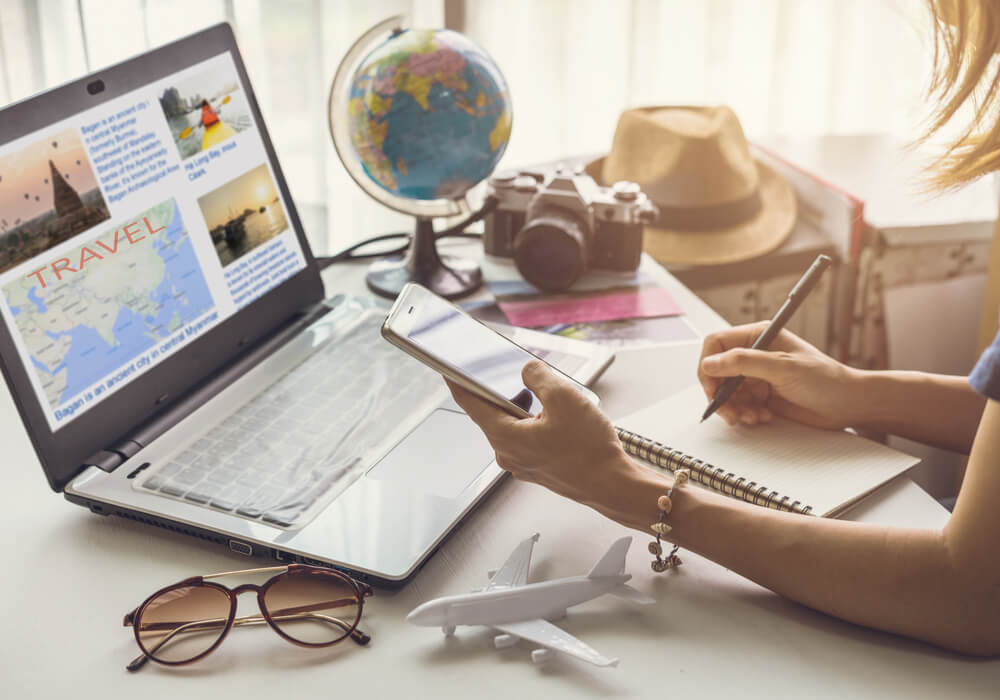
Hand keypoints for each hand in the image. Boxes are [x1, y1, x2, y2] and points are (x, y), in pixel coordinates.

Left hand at [446, 360, 632, 510]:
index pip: (470, 403)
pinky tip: (559, 416)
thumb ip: (538, 376)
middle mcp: (508, 453)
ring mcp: (522, 462)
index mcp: (505, 436)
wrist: (612, 485)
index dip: (457, 381)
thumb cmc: (589, 451)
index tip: (447, 367)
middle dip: (505, 390)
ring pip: (514, 424)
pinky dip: (536, 422)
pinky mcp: (537, 467)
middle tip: (516, 372)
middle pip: (494, 412)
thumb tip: (527, 371)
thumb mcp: (563, 397)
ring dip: (526, 406)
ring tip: (550, 397)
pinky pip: (528, 437)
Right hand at [698, 322, 863, 429]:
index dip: (709, 364)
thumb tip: (710, 363)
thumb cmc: (825, 379)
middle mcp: (754, 355)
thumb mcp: (783, 367)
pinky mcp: (760, 396)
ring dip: (734, 407)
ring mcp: (756, 376)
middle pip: (717, 371)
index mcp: (758, 337)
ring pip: (725, 392)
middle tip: (728, 410)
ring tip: (751, 416)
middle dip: (720, 393)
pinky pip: (738, 405)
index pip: (717, 344)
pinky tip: (762, 417)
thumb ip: (744, 363)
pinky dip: (745, 414)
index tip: (712, 385)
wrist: (847, 405)